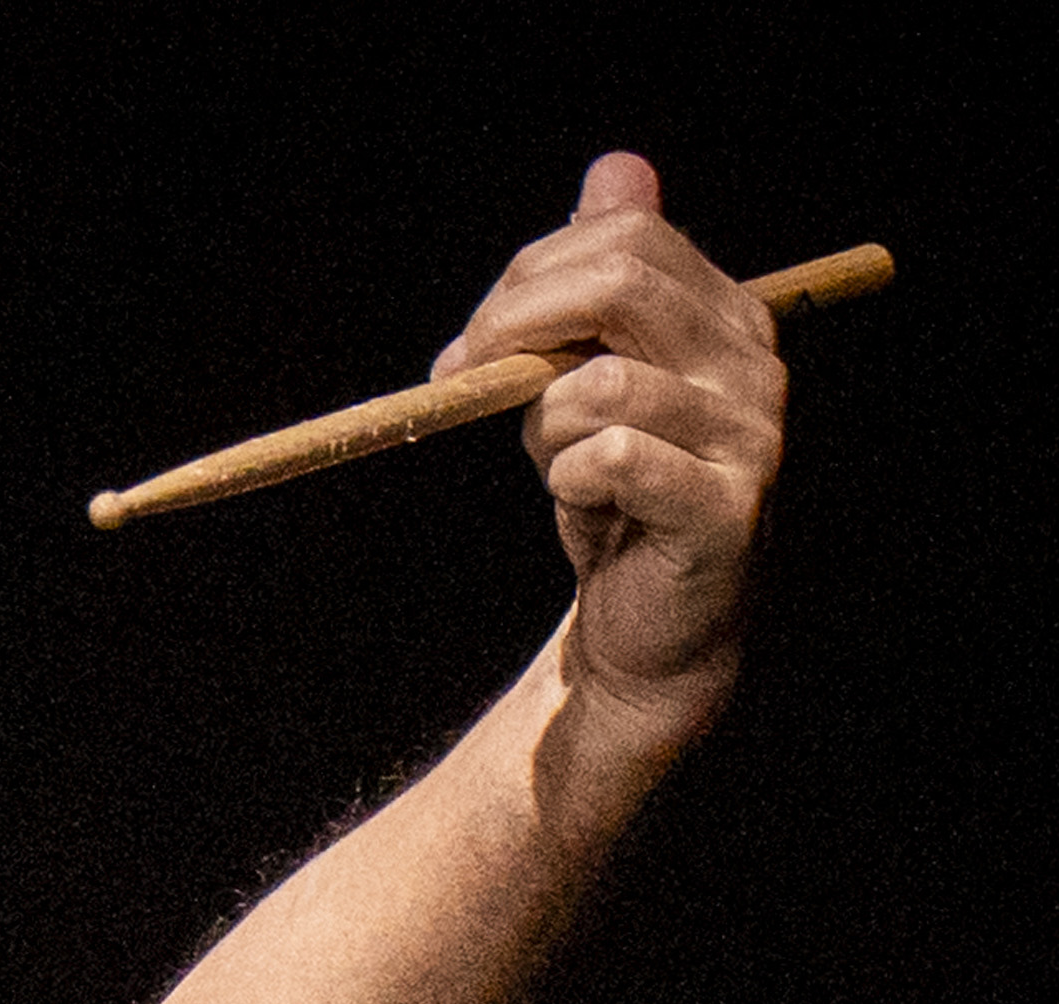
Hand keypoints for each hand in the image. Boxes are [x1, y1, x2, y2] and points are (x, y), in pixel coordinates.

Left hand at [436, 153, 786, 719]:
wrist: (648, 624)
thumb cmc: (610, 494)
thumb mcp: (589, 373)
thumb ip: (598, 282)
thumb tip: (616, 168)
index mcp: (724, 318)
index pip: (627, 242)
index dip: (529, 278)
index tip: (470, 341)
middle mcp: (751, 363)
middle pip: (620, 287)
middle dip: (514, 324)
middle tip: (462, 376)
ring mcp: (748, 435)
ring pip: (600, 383)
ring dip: (541, 425)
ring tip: (555, 465)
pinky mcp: (724, 508)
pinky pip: (612, 459)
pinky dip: (569, 480)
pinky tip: (582, 505)